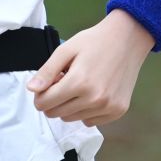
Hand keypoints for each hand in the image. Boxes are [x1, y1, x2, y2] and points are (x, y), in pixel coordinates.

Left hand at [25, 10, 152, 125]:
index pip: (44, 104)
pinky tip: (93, 92)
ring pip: (72, 118)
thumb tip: (32, 90)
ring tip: (80, 84)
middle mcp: (94, 99)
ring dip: (70, 105)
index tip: (48, 84)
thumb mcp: (66, 50)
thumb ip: (47, 71)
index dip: (41, 94)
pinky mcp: (118, 111)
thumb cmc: (95, 42)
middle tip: (64, 81)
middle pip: (56, 113)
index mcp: (79, 82)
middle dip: (54, 100)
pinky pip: (90, 121)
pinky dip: (86, 111)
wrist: (128, 40)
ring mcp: (108, 107)